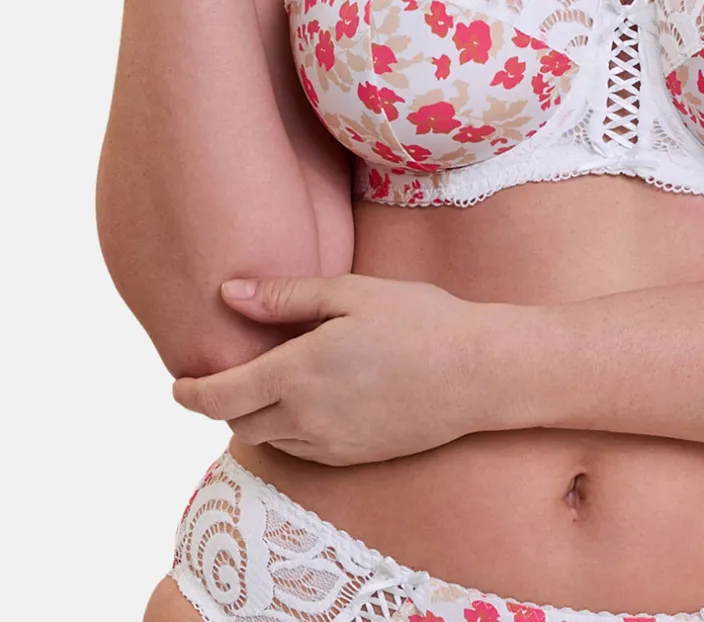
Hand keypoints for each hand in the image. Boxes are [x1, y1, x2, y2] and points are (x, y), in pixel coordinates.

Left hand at [171, 273, 521, 465]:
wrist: (478, 372)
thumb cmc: (420, 320)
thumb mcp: (352, 292)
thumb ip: (286, 295)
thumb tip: (229, 293)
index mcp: (298, 373)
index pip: (220, 396)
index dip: (191, 392)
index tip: (179, 383)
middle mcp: (305, 417)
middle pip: (239, 422)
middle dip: (227, 400)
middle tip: (236, 370)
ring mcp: (330, 443)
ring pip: (270, 439)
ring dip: (260, 415)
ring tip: (277, 380)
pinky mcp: (353, 457)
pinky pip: (302, 449)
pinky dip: (291, 429)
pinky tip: (314, 398)